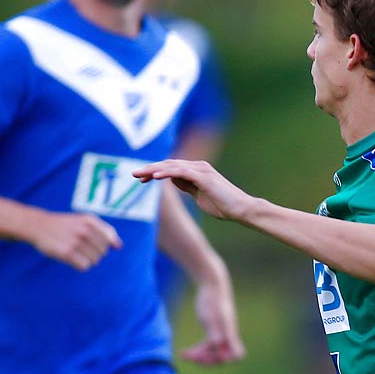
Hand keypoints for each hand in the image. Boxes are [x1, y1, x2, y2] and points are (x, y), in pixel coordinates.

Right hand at [31, 211, 122, 270]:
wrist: (38, 225)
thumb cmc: (64, 225)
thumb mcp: (84, 220)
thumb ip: (104, 230)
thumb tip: (119, 246)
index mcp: (90, 220)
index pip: (110, 239)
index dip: (102, 244)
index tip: (90, 242)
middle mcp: (85, 229)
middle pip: (103, 252)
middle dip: (94, 252)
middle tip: (79, 247)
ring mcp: (76, 241)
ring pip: (95, 261)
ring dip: (86, 260)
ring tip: (75, 252)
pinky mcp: (67, 253)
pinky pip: (84, 266)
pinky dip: (79, 265)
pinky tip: (71, 258)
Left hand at [133, 159, 254, 222]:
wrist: (241, 209)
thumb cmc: (223, 206)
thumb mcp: (199, 195)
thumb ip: (187, 186)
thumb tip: (173, 181)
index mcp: (196, 171)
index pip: (171, 167)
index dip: (154, 172)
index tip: (140, 180)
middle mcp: (198, 167)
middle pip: (168, 163)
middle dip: (149, 169)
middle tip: (133, 174)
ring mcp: (201, 170)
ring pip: (172, 166)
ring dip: (153, 169)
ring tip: (140, 175)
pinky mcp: (204, 177)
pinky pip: (181, 172)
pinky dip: (167, 173)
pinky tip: (155, 177)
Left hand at [180, 277, 245, 365]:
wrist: (212, 284)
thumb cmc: (212, 299)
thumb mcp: (211, 317)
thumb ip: (215, 331)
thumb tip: (217, 345)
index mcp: (230, 333)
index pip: (236, 355)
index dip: (223, 359)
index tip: (208, 355)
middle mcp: (227, 336)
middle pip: (222, 357)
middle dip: (207, 360)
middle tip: (190, 357)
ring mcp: (220, 334)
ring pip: (212, 353)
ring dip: (199, 357)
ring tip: (183, 355)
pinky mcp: (212, 330)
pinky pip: (206, 347)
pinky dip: (197, 351)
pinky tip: (184, 351)